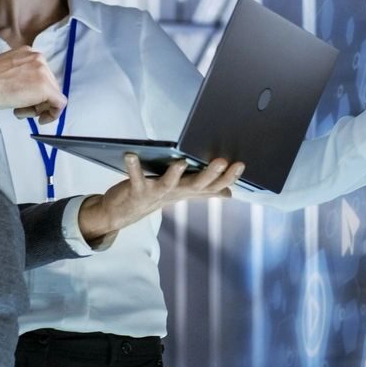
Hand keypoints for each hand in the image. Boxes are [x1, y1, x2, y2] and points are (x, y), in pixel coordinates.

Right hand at [0, 47, 66, 122]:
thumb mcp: (6, 71)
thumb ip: (21, 76)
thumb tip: (28, 90)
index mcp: (28, 52)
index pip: (41, 75)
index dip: (34, 92)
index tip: (25, 101)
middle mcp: (39, 58)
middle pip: (49, 85)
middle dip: (37, 101)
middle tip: (20, 109)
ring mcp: (44, 72)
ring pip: (53, 95)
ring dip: (38, 107)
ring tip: (19, 110)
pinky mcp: (46, 87)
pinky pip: (59, 104)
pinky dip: (53, 114)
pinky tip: (40, 119)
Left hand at [76, 154, 245, 244]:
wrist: (124, 212)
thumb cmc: (156, 196)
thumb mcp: (183, 192)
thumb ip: (205, 191)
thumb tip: (229, 193)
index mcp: (188, 190)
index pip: (213, 186)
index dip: (228, 177)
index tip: (240, 164)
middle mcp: (175, 193)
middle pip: (196, 185)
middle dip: (210, 174)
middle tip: (222, 161)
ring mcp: (156, 193)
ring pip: (168, 184)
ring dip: (174, 174)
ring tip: (181, 162)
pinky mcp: (137, 190)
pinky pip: (135, 178)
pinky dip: (133, 167)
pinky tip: (130, 154)